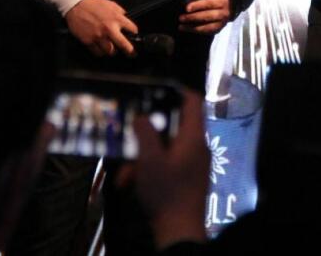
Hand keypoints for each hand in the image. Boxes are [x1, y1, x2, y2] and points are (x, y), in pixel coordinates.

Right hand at [64, 0, 137, 56]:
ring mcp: (98, 36)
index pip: (133, 30)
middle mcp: (109, 29)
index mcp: (116, 18)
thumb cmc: (93, 4)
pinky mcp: (89, 41)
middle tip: (132, 54)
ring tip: (112, 49)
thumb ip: (121, 13)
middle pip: (124, 45)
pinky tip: (101, 48)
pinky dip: (100, 52)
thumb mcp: (112, 5)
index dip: (134, 33)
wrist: (76, 5)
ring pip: (110, 51)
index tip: (134, 36)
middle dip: (130, 51)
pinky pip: (98, 52)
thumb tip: (128, 20)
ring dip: (112, 51)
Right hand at [121, 90, 207, 250]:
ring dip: (142, 156)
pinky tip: (130, 183)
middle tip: (129, 135)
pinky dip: (148, 169)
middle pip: (172, 126)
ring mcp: (192, 163)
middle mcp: (196, 147)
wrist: (179, 231)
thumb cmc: (166, 192)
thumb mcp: (149, 160)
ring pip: (164, 148)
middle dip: (146, 133)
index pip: (193, 101)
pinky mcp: (186, 178)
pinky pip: (166, 163)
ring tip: (125, 173)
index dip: (176, 91)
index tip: (154, 90)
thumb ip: (145, 133)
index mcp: (193, 137)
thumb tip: (143, 116)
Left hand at [178, 0, 237, 33]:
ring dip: (193, 28)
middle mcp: (223, 12)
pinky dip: (198, 31)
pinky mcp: (220, 28)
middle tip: (181, 18)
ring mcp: (222, 22)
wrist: (233, 2)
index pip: (209, 3)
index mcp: (221, 1)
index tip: (187, 8)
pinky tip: (189, 30)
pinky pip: (208, 32)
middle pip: (207, 16)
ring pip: (207, 27)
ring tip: (181, 27)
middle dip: (192, 18)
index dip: (197, 6)